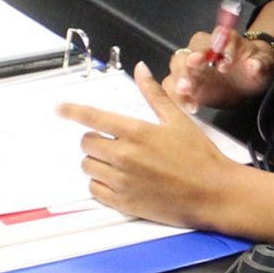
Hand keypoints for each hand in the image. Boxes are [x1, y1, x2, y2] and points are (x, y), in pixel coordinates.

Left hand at [62, 63, 251, 229]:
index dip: (72, 111)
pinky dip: (100, 183)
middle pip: (87, 143)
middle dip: (95, 139)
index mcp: (136, 131)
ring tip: (119, 162)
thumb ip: (154, 94)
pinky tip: (118, 180)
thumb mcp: (178, 119)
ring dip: (97, 161)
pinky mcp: (124, 203)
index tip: (60, 109)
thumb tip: (140, 69)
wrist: (213, 193)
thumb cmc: (199, 156)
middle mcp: (124, 156)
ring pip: (88, 166)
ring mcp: (122, 181)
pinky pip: (95, 190)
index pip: (93, 117)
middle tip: (112, 142)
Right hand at [164, 28, 273, 113]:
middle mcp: (203, 49)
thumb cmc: (257, 66)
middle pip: (188, 51)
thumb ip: (261, 63)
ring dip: (178, 79)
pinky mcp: (188, 83)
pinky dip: (177, 95)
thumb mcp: (265, 64)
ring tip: (185, 92)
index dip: (216, 49)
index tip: (223, 66)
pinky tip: (190, 107)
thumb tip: (254, 65)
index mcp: (224, 39)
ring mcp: (192, 66)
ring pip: (177, 67)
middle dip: (187, 65)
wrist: (249, 81)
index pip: (215, 38)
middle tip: (189, 81)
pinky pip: (174, 86)